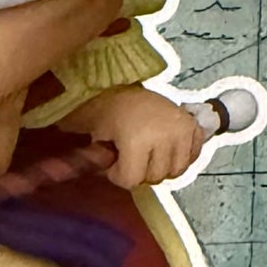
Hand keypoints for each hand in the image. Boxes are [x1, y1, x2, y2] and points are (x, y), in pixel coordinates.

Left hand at [86, 86, 206, 189]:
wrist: (128, 86)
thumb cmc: (105, 110)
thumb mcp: (92, 132)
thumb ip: (91, 159)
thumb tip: (72, 176)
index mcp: (137, 139)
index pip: (132, 180)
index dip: (117, 175)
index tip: (112, 161)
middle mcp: (164, 136)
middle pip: (155, 177)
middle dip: (139, 172)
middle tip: (129, 156)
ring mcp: (182, 131)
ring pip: (175, 171)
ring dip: (160, 168)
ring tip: (147, 154)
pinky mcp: (194, 127)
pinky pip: (192, 157)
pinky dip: (180, 157)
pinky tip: (166, 149)